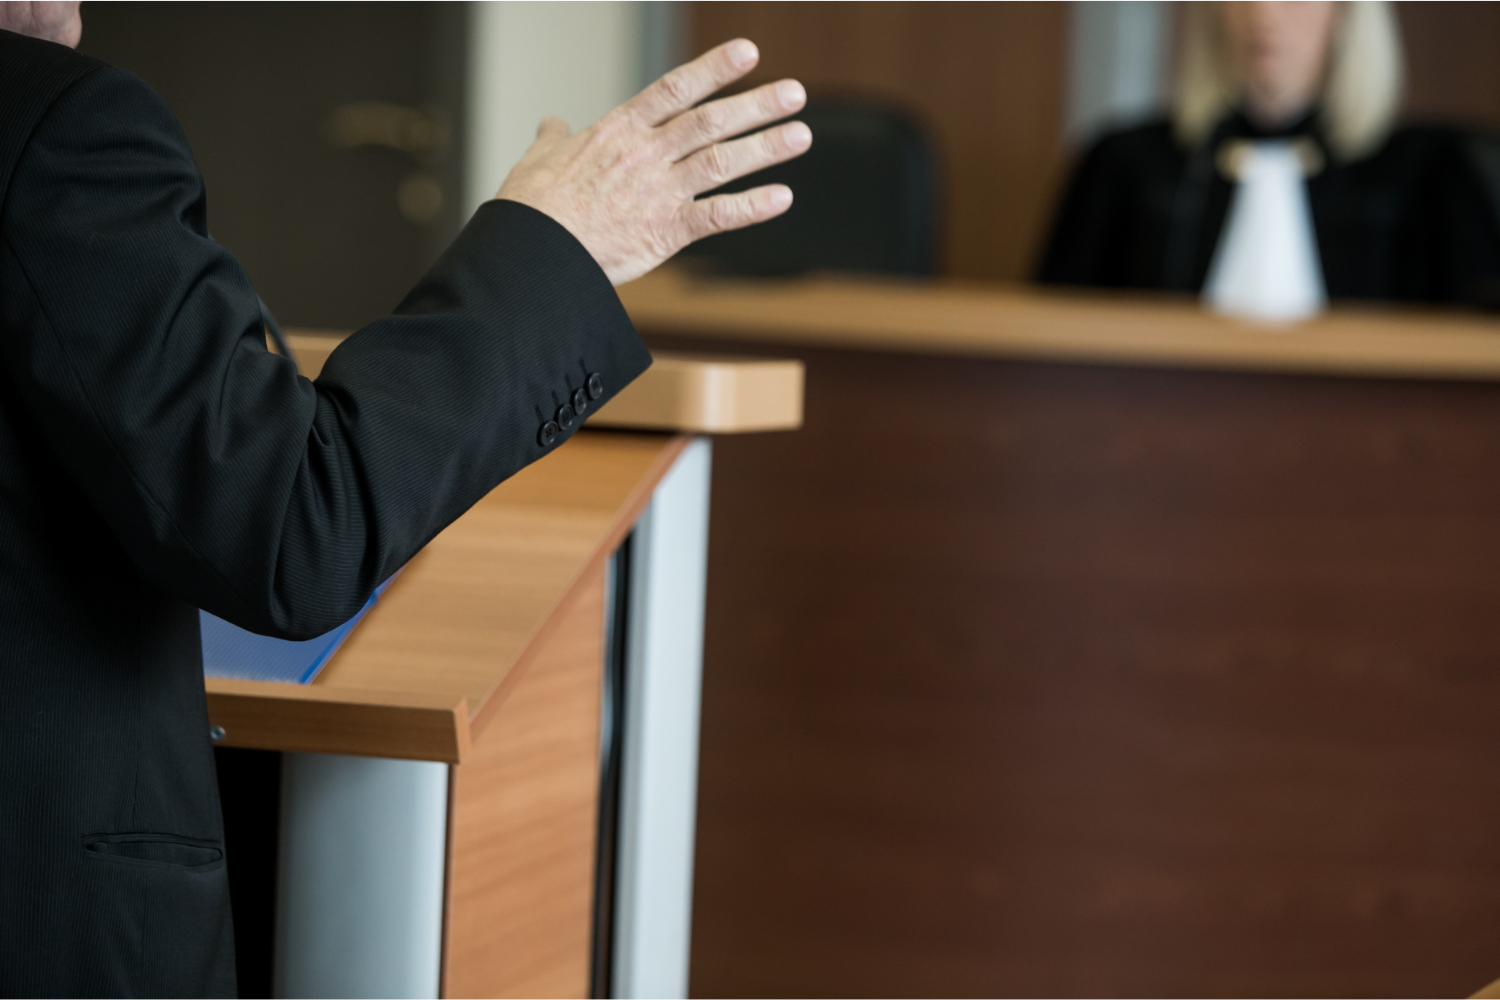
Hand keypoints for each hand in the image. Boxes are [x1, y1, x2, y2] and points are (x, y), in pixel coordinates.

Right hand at [494, 39, 811, 284]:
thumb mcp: (538, 160)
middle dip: (756, 105)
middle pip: (710, 121)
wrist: (535, 253)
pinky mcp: (666, 231)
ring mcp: (659, 191)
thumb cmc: (533, 209)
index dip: (715, 69)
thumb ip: (553, 139)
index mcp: (619, 130)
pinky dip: (752, 207)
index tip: (748, 53)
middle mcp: (646, 154)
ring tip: (800, 134)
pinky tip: (782, 198)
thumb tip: (550, 125)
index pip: (675, 88)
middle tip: (794, 93)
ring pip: (722, 161)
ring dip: (765, 147)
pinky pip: (718, 216)